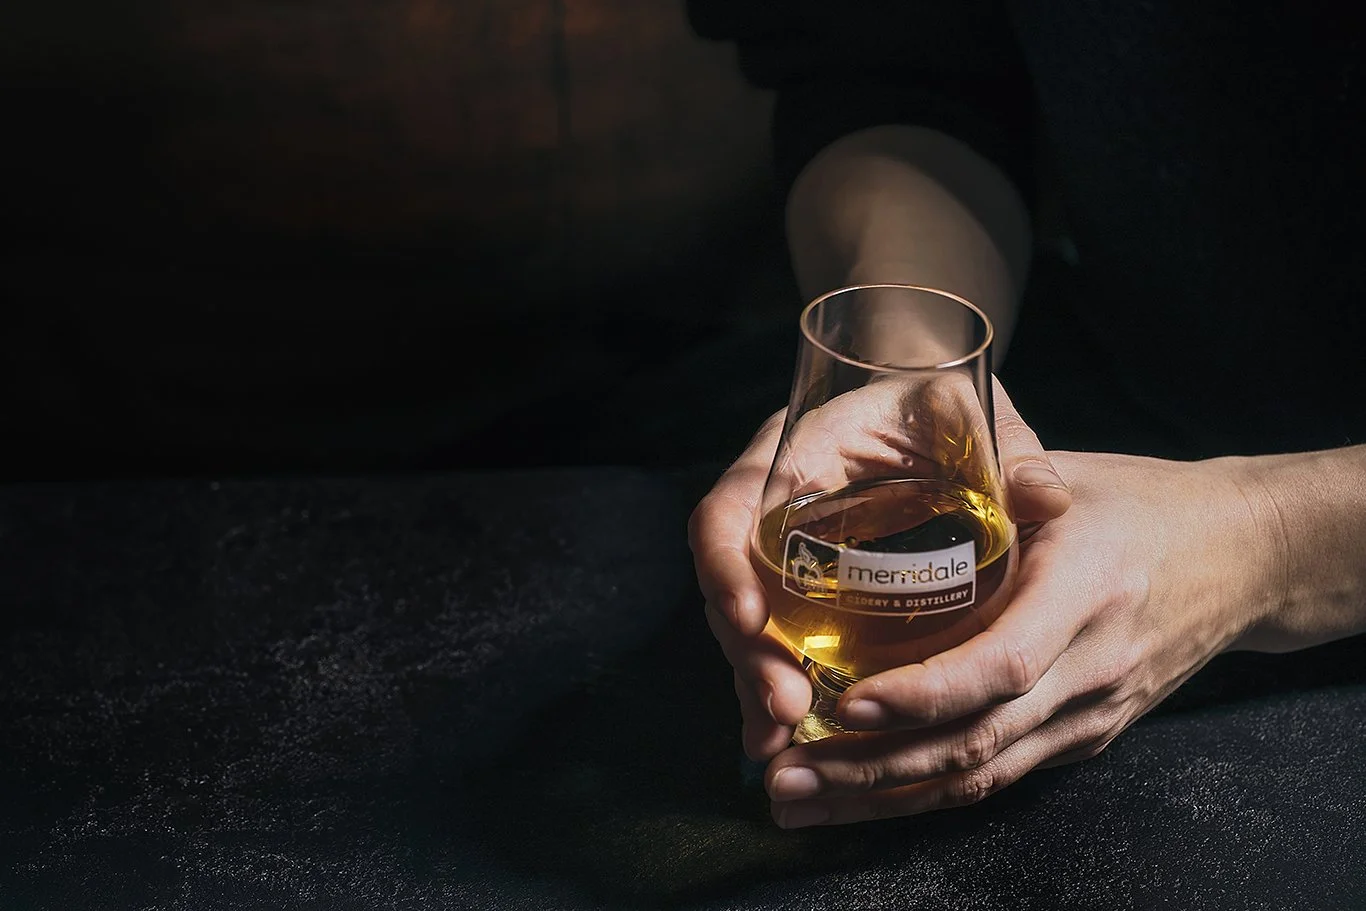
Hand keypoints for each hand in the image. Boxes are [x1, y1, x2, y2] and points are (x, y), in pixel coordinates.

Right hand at [687, 379, 1071, 761]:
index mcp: (794, 454)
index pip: (727, 510)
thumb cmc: (936, 400)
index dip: (726, 565)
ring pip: (748, 625)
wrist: (922, 403)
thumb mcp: (967, 408)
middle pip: (732, 586)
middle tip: (785, 707)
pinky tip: (788, 736)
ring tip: (781, 738)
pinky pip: (776, 638)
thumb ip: (1004, 447)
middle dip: (749, 652)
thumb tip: (1046, 498)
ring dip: (757, 682)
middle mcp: (771, 507)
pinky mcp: (803, 586)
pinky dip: (776, 686)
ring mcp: (782, 551)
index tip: (750, 616)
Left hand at [761, 451, 1279, 826]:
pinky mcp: (1085, 736)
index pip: (999, 664)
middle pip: (975, 742)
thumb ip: (991, 492)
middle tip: (785, 778)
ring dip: (884, 798)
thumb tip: (889, 484)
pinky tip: (862, 797)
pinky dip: (926, 792)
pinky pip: (999, 774)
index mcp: (1083, 594)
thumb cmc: (1141, 504)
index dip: (921, 694)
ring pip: (980, 776)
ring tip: (801, 801)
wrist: (1243, 556)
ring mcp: (1090, 714)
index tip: (843, 703)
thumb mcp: (1070, 480)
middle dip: (872, 771)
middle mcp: (1088, 670)